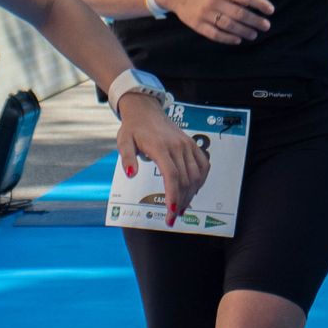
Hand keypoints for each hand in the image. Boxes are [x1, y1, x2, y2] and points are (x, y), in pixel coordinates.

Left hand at [115, 94, 209, 225]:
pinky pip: (203, 165)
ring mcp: (187, 145)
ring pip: (195, 175)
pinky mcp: (192, 144)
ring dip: (190, 195)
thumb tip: (131, 174)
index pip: (172, 175)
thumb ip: (127, 158)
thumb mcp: (124, 141)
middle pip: (185, 180)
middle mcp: (177, 146)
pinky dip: (200, 181)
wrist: (145, 110)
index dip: (173, 195)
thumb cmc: (133, 128)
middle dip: (180, 202)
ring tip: (180, 208)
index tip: (170, 212)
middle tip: (171, 218)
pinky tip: (193, 191)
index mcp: (160, 147)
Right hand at [163, 0, 272, 44]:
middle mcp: (213, 1)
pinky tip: (238, 40)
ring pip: (229, 26)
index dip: (260, 4)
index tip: (270, 10)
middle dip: (256, 21)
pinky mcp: (197, 25)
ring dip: (244, 32)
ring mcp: (205, 14)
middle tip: (266, 26)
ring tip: (254, 34)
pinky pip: (215, 34)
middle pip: (239, 14)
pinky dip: (228, 39)